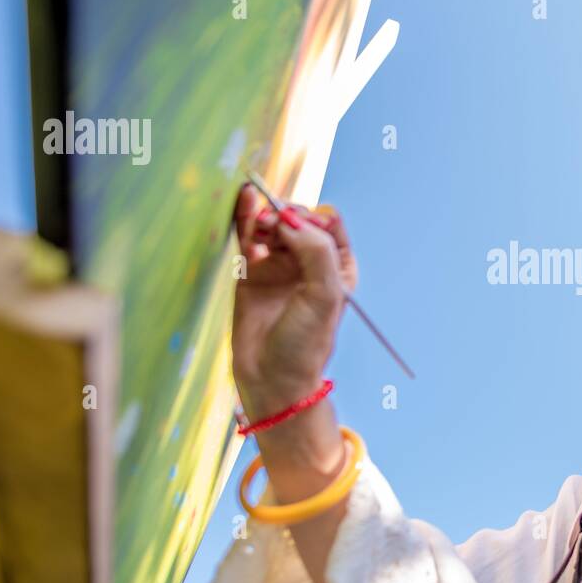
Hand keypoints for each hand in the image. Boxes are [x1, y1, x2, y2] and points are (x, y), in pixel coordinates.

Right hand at [231, 184, 357, 419]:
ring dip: (266, 217)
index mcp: (336, 267)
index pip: (328, 225)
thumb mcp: (325, 294)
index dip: (314, 218)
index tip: (301, 226)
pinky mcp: (250, 272)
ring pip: (272, 225)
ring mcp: (278, 266)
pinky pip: (248, 237)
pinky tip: (245, 204)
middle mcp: (308, 263)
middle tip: (275, 223)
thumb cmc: (306, 342)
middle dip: (287, 215)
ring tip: (260, 226)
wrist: (271, 378)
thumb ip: (315, 251)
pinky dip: (247, 219)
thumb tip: (290, 219)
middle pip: (297, 220)